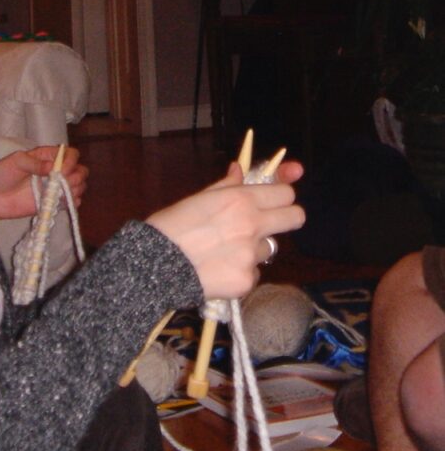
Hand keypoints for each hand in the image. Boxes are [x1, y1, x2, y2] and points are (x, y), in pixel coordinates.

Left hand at [0, 146, 87, 223]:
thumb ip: (35, 163)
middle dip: (77, 176)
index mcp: (47, 157)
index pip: (70, 154)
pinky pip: (71, 202)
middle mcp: (55, 171)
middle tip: (64, 183)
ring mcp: (55, 188)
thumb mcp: (16, 162)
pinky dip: (72, 202)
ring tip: (61, 193)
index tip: (62, 170)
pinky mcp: (53, 203)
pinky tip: (62, 202)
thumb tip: (53, 167)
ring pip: (79, 186)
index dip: (71, 161)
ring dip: (76, 189)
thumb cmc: (1, 175)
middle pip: (79, 170)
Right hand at [146, 162, 304, 300]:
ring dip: (254, 249)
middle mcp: (252, 225)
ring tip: (225, 252)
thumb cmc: (171, 226)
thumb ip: (226, 185)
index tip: (272, 201)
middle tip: (266, 224)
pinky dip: (240, 272)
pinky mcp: (246, 280)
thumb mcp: (197, 199)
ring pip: (269, 248)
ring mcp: (251, 255)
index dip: (280, 196)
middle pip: (296, 217)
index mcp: (241, 200)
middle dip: (286, 218)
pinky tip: (219, 270)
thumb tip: (239, 170)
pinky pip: (253, 273)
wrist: (155, 265)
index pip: (286, 193)